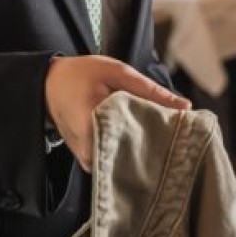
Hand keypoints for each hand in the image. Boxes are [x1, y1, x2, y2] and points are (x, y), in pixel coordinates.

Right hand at [44, 56, 190, 171]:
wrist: (49, 86)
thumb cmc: (82, 75)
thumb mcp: (117, 73)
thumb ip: (150, 90)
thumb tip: (186, 106)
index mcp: (94, 125)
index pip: (138, 137)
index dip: (162, 134)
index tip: (181, 129)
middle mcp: (90, 150)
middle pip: (135, 154)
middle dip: (155, 143)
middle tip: (173, 132)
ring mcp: (89, 161)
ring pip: (126, 160)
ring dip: (142, 147)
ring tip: (155, 134)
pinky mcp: (90, 163)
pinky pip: (116, 160)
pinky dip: (129, 150)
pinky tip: (138, 139)